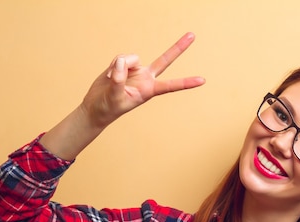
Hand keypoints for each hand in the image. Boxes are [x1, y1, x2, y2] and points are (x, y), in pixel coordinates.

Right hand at [81, 32, 204, 128]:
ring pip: (131, 57)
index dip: (186, 83)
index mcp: (149, 90)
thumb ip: (119, 79)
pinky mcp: (125, 65)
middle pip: (165, 60)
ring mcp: (136, 71)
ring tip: (112, 79)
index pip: (171, 86)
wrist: (97, 106)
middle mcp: (146, 78)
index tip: (203, 81)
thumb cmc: (108, 107)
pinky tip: (110, 75)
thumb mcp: (114, 96)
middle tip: (193, 35)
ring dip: (118, 66)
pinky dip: (113, 65)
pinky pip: (120, 58)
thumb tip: (122, 61)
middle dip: (178, 47)